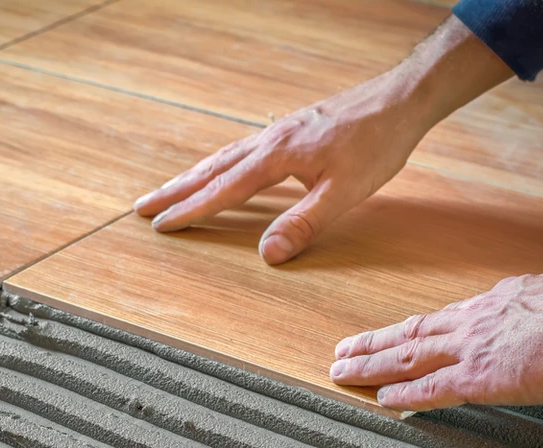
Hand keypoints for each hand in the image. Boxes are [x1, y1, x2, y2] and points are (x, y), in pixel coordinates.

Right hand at [133, 15, 512, 264]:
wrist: (400, 99)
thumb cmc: (377, 144)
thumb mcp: (345, 192)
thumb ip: (305, 223)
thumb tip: (267, 254)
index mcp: (276, 157)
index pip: (223, 190)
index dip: (191, 211)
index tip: (161, 225)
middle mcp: (268, 141)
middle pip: (211, 169)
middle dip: (175, 190)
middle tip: (142, 205)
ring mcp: (277, 131)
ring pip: (223, 156)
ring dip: (192, 175)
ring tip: (168, 189)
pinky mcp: (290, 129)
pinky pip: (241, 148)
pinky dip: (219, 163)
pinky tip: (222, 166)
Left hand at [331, 268, 542, 410]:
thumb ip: (526, 306)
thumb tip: (528, 310)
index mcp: (489, 305)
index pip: (438, 321)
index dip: (408, 330)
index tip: (388, 336)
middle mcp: (470, 324)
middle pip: (409, 335)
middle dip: (372, 344)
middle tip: (342, 350)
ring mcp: (470, 350)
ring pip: (406, 357)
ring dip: (370, 364)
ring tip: (341, 370)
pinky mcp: (480, 378)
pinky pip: (431, 389)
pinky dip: (403, 394)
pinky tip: (380, 398)